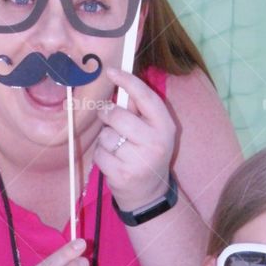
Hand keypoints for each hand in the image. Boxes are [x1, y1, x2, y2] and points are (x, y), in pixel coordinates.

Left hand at [94, 68, 175, 211]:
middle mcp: (155, 142)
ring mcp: (139, 161)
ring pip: (106, 136)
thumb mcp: (154, 131)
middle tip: (108, 117)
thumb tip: (121, 81)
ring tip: (116, 147)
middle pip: (118, 116)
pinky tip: (113, 161)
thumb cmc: (147, 154)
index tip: (111, 71)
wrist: (148, 195)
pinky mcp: (122, 175)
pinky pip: (99, 154)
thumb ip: (140, 109)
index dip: (128, 81)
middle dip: (107, 113)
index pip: (146, 97)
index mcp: (165, 126)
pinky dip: (101, 156)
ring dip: (105, 139)